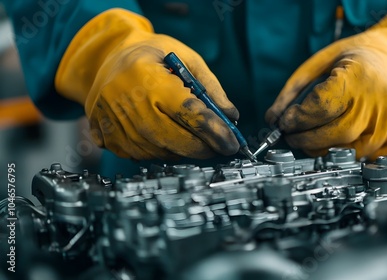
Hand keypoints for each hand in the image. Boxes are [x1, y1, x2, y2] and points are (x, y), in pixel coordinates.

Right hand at [55, 9, 238, 159]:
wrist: (111, 56)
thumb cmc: (154, 55)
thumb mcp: (188, 59)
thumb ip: (211, 88)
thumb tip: (230, 116)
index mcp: (149, 77)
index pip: (188, 112)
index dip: (214, 131)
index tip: (232, 143)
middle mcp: (128, 101)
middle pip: (173, 138)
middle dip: (202, 148)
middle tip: (219, 147)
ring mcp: (114, 121)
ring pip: (157, 151)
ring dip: (182, 152)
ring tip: (193, 140)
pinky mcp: (106, 135)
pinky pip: (140, 155)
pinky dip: (160, 153)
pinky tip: (168, 140)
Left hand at [266, 0, 386, 158]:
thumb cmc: (358, 58)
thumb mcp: (322, 61)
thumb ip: (293, 89)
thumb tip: (272, 118)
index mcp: (358, 75)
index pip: (321, 107)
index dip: (298, 120)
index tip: (284, 123)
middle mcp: (379, 100)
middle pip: (335, 134)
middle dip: (306, 140)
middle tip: (292, 137)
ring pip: (351, 151)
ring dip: (323, 151)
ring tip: (310, 143)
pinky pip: (368, 157)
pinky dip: (345, 156)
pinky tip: (332, 146)